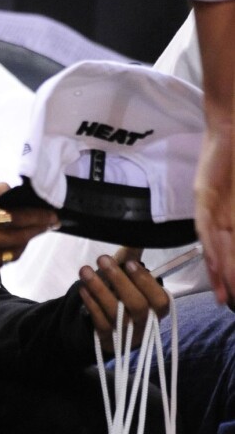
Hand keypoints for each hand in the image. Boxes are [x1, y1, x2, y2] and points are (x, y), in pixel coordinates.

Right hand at [0, 182, 59, 282]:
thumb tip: (13, 190)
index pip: (15, 217)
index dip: (36, 216)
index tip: (52, 214)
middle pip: (18, 237)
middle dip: (37, 229)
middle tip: (51, 222)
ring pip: (11, 253)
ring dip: (25, 242)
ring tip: (33, 231)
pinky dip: (7, 253)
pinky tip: (12, 244)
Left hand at [78, 254, 168, 354]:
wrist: (113, 328)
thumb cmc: (124, 295)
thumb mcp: (130, 278)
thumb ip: (132, 257)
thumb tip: (133, 231)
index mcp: (156, 308)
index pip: (160, 300)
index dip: (146, 283)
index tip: (130, 263)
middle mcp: (145, 323)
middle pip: (137, 306)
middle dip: (119, 280)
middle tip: (102, 258)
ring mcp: (127, 334)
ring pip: (116, 314)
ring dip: (99, 289)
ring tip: (84, 270)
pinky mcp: (110, 340)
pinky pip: (101, 323)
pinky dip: (91, 304)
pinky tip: (83, 289)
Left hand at [194, 123, 234, 305]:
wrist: (232, 128)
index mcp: (230, 216)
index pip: (230, 251)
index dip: (233, 273)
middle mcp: (217, 215)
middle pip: (220, 253)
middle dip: (225, 280)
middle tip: (229, 305)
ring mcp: (208, 205)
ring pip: (212, 244)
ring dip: (217, 269)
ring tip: (223, 293)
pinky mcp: (203, 193)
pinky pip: (205, 223)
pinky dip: (210, 243)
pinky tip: (213, 261)